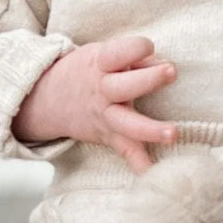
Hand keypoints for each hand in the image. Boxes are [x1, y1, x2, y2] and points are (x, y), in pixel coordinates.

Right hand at [12, 35, 176, 172]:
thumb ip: (134, 58)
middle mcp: (102, 91)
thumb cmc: (86, 71)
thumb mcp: (102, 55)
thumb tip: (163, 63)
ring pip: (128, 124)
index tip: (149, 46)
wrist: (48, 101)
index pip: (119, 52)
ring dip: (151, 130)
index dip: (137, 47)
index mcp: (100, 64)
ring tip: (173, 133)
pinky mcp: (109, 137)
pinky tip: (155, 176)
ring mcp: (106, 117)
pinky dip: (139, 165)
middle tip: (171, 71)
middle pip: (125, 86)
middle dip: (149, 79)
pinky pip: (126, 152)